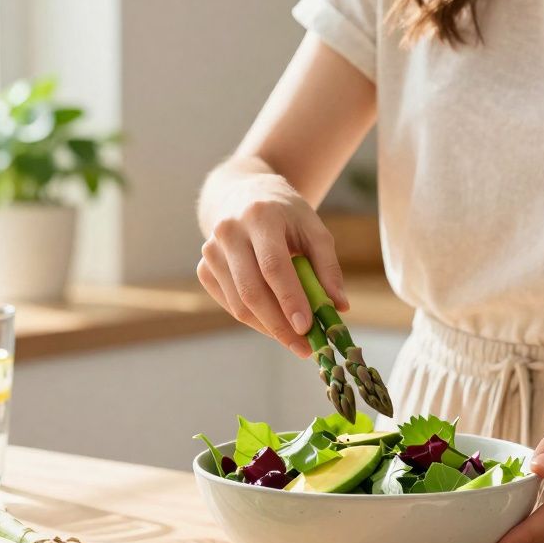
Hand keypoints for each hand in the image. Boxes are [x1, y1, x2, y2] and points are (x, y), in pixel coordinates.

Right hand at [197, 173, 347, 357]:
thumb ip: (328, 266)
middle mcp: (229, 231)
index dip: (289, 299)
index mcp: (260, 216)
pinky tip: (274, 324)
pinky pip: (229, 304)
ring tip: (294, 341)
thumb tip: (339, 307)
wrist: (243, 195)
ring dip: (268, 327)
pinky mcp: (204, 268)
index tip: (306, 327)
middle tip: (304, 347)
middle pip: (251, 290)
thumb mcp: (314, 229)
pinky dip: (254, 320)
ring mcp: (211, 251)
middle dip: (279, 325)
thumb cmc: (286, 215)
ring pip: (238, 303)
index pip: (273, 265)